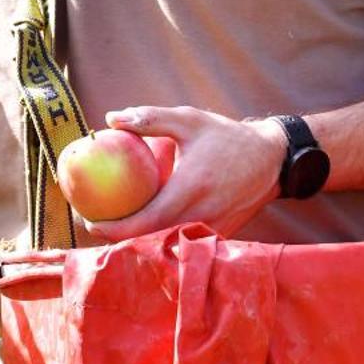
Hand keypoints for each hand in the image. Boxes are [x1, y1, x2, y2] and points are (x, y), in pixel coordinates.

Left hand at [84, 106, 287, 240]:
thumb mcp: (189, 120)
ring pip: (168, 245)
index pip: (146, 221)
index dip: (115, 228)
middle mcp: (203, 214)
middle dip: (118, 239)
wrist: (272, 161)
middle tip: (92, 225)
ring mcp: (213, 229)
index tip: (90, 222)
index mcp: (191, 188)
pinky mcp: (220, 235)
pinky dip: (161, 239)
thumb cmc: (226, 137)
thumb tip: (111, 118)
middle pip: (152, 239)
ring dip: (138, 241)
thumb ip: (150, 118)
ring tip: (111, 227)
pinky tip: (141, 228)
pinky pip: (184, 242)